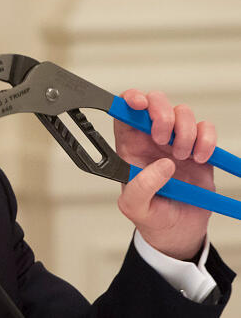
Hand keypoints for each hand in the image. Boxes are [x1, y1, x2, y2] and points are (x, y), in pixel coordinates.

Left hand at [114, 90, 216, 259]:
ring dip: (185, 132)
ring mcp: (175, 141)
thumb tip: (161, 165)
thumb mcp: (134, 207)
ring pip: (182, 112)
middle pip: (155, 102)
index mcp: (129, 147)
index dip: (130, 99)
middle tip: (162, 138)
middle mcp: (150, 139)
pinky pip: (206, 128)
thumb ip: (141, 187)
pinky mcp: (198, 148)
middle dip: (161, 113)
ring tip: (183, 158)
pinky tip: (199, 158)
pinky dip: (206, 140)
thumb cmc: (150, 216)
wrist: (178, 232)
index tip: (139, 103)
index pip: (124, 112)